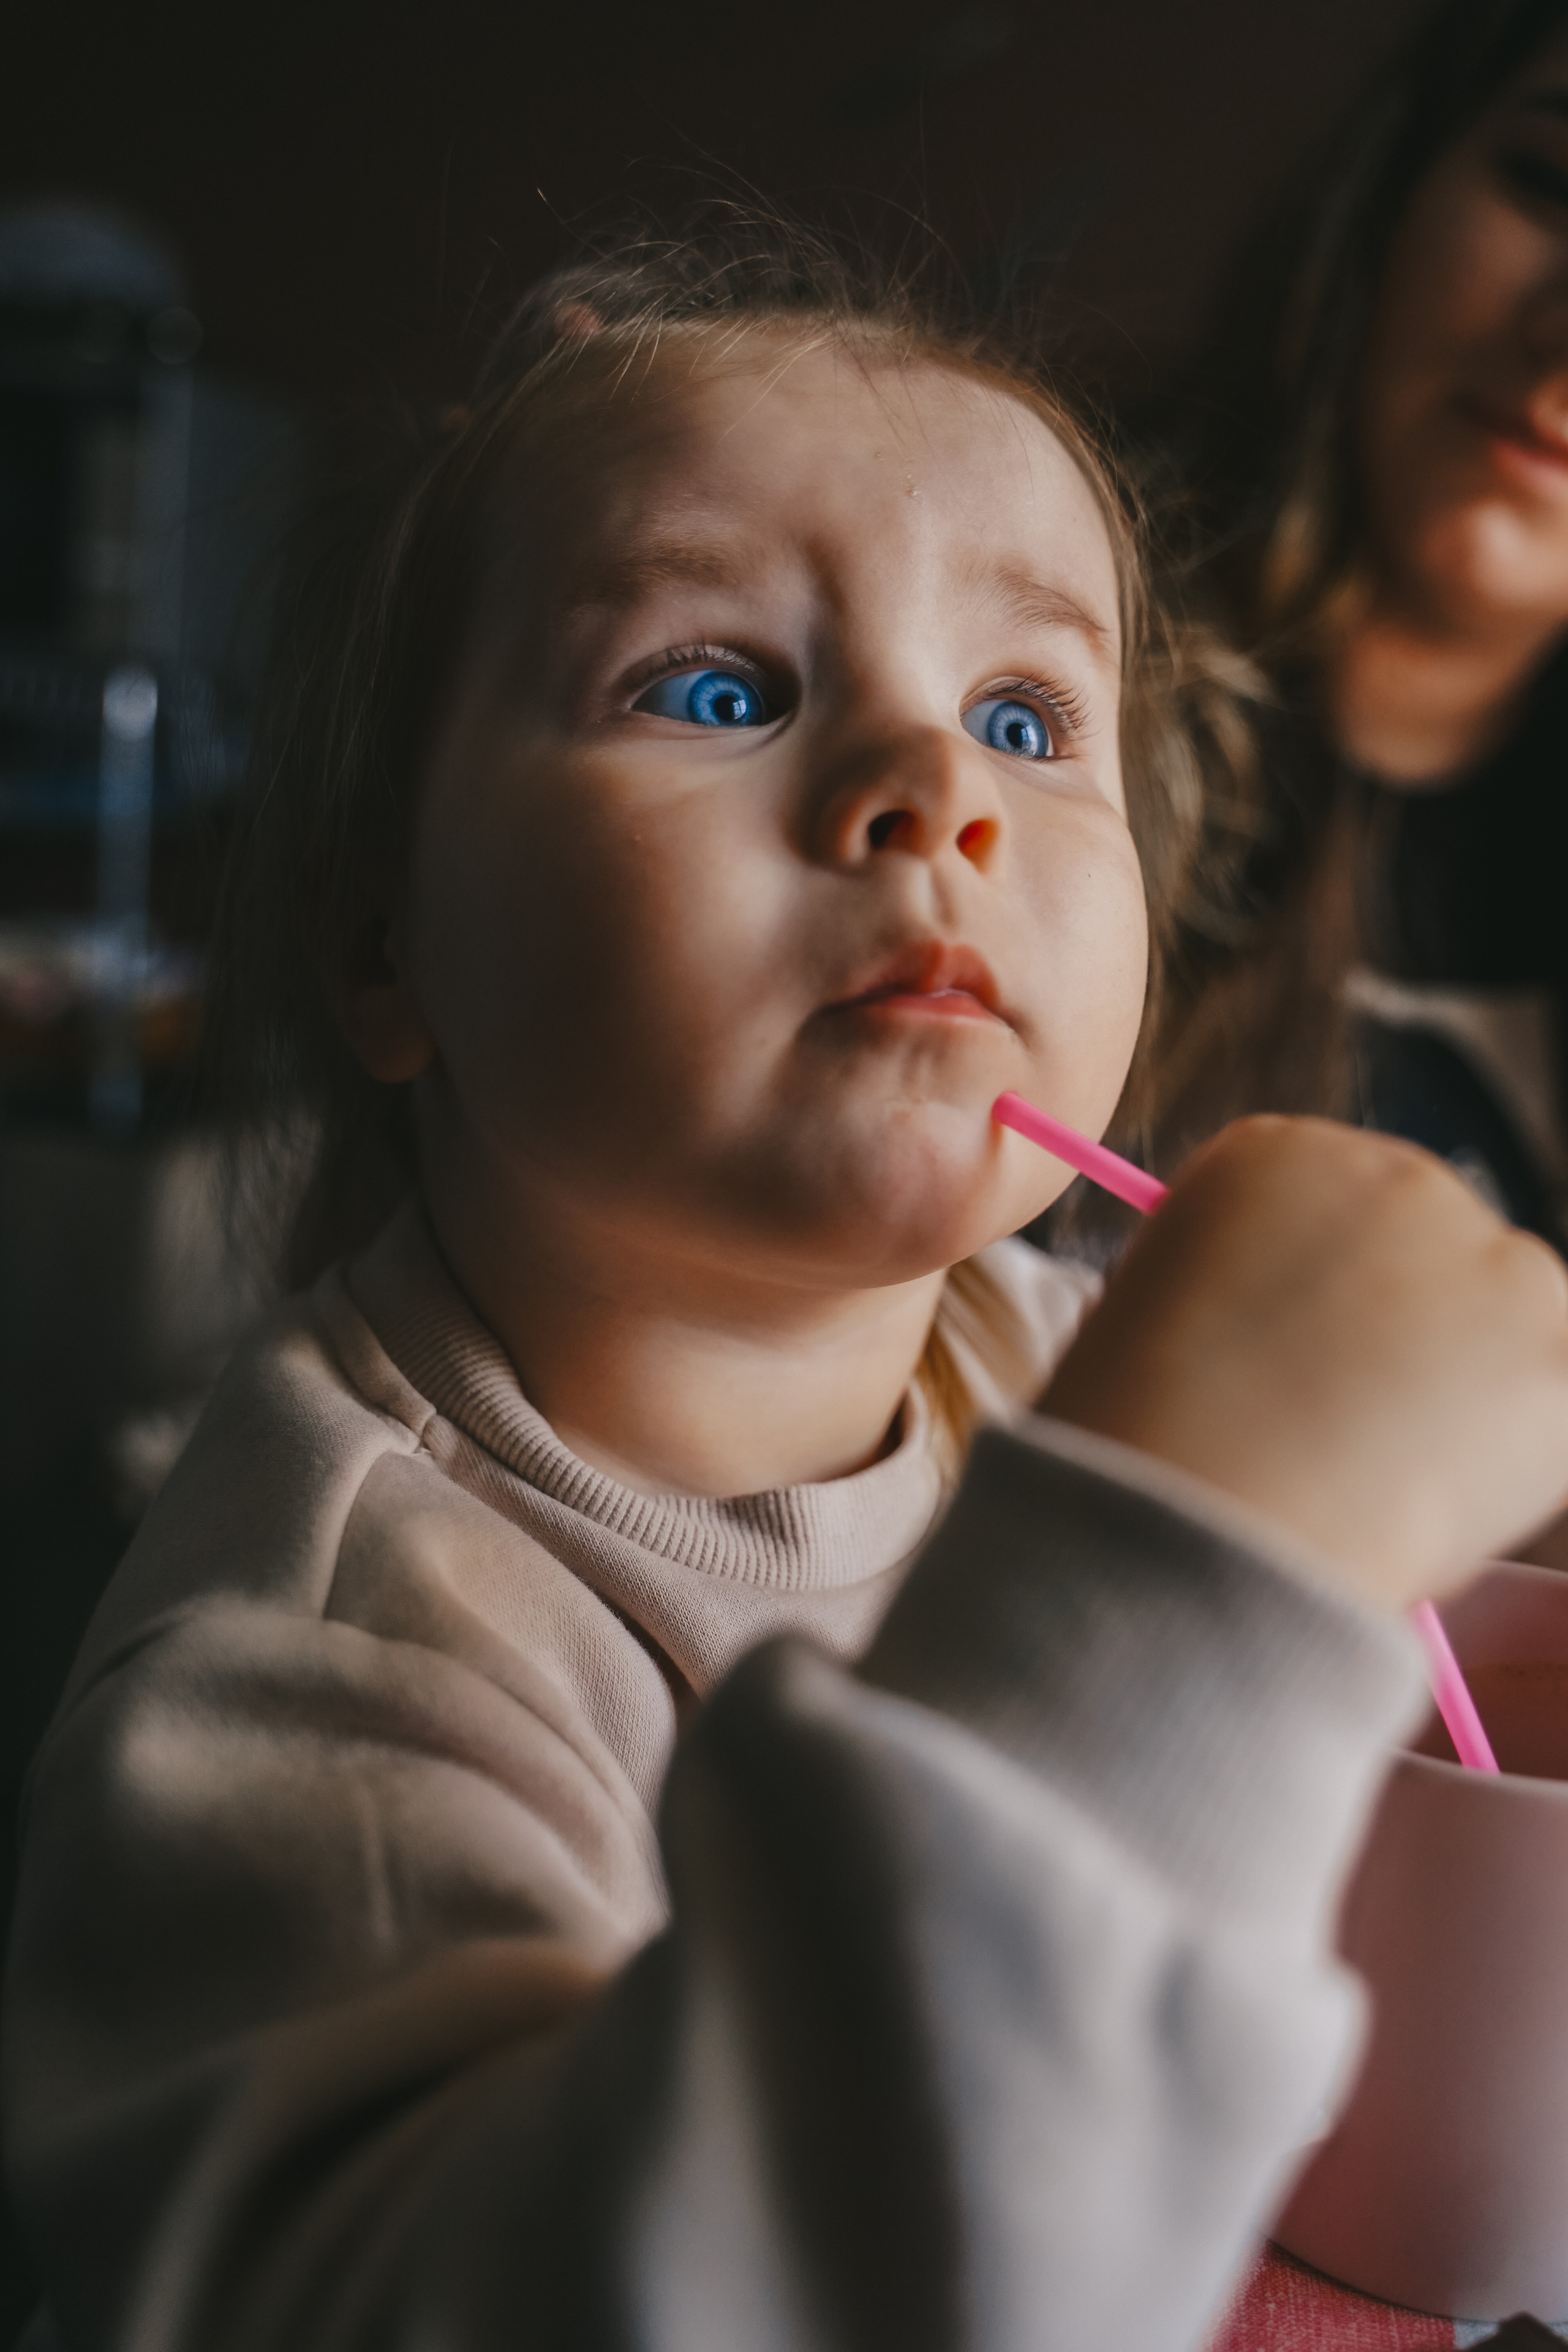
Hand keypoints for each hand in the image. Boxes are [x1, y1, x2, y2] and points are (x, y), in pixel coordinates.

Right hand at [1040, 1116, 1567, 1613]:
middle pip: (1430, 1249)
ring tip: (1387, 1473)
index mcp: (1272, 1154)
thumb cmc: (1145, 1436)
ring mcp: (1485, 1245)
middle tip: (1354, 1431)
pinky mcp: (1553, 1332)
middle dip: (1408, 1333)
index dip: (1325, 1302)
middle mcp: (1390, 1169)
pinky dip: (1517, 1450)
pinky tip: (1437, 1494)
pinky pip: (1551, 1393)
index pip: (1334, 1210)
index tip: (1301, 1365)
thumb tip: (1290, 1339)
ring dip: (1469, 1385)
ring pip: (1506, 1318)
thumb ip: (1234, 1291)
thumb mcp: (1146, 1315)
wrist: (1205, 1512)